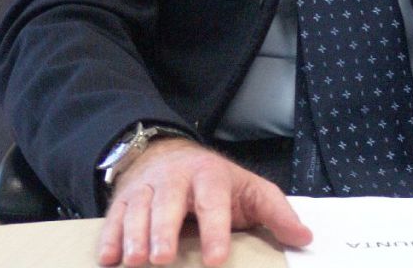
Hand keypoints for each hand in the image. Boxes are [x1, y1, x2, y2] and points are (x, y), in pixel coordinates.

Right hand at [97, 136, 312, 266]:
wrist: (172, 155)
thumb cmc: (216, 183)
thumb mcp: (249, 191)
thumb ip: (275, 212)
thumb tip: (304, 237)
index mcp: (210, 176)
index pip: (213, 199)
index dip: (215, 228)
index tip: (216, 259)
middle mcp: (175, 178)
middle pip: (168, 201)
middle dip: (164, 230)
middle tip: (162, 259)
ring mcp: (147, 187)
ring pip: (138, 207)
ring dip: (134, 234)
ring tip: (136, 261)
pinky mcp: (125, 197)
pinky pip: (114, 216)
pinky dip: (109, 237)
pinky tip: (108, 259)